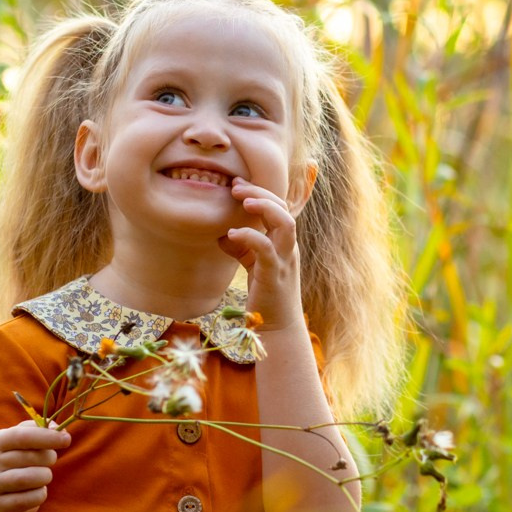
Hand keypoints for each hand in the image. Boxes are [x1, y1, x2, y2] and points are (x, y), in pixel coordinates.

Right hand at [0, 421, 70, 511]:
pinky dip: (41, 494)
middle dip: (49, 458)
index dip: (47, 437)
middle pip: (30, 457)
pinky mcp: (0, 505)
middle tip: (50, 460)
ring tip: (43, 476)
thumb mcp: (24, 442)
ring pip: (30, 478)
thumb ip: (40, 430)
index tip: (67, 439)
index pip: (22, 436)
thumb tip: (61, 430)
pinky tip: (35, 491)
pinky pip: (32, 498)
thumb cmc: (19, 462)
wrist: (1, 497)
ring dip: (45, 476)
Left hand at [220, 177, 304, 330]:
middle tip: (236, 186)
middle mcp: (288, 247)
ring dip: (265, 208)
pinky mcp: (274, 275)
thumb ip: (242, 248)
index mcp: (284, 242)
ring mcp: (284, 260)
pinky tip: (231, 235)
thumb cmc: (266, 294)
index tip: (237, 184)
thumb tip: (222, 235)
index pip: (279, 207)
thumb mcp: (253, 265)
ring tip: (243, 201)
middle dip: (261, 193)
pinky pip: (266, 250)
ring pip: (285, 224)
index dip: (260, 192)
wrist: (277, 327)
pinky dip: (250, 237)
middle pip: (283, 209)